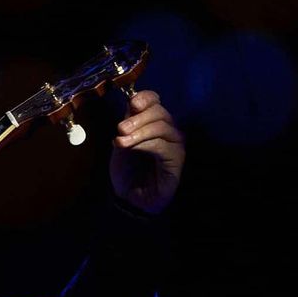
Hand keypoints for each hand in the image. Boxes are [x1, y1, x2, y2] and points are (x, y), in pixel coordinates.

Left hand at [109, 90, 184, 214]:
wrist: (129, 198)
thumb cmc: (127, 171)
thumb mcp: (121, 143)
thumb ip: (127, 124)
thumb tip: (131, 104)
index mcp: (152, 122)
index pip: (155, 101)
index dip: (145, 98)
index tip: (132, 103)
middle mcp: (167, 130)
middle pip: (159, 112)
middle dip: (138, 118)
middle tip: (120, 129)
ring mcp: (174, 144)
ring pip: (162, 127)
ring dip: (139, 132)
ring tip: (121, 142)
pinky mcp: (177, 159)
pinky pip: (164, 145)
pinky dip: (146, 144)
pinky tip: (133, 148)